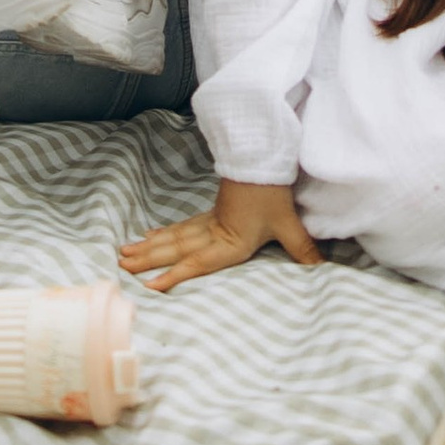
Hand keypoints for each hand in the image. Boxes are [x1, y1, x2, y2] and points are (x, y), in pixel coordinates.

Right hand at [118, 176, 321, 290]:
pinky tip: (152, 236)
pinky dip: (164, 233)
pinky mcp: (212, 212)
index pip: (197, 263)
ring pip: (174, 236)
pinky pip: (182, 226)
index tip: (150, 287)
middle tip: (122, 266)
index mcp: (229, 241)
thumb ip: (303, 250)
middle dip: (149, 259)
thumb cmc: (273, 192)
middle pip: (175, 247)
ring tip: (125, 254)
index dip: (174, 275)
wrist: (265, 158)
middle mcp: (213, 232)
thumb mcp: (289, 224)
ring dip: (150, 246)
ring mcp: (209, 221)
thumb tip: (321, 270)